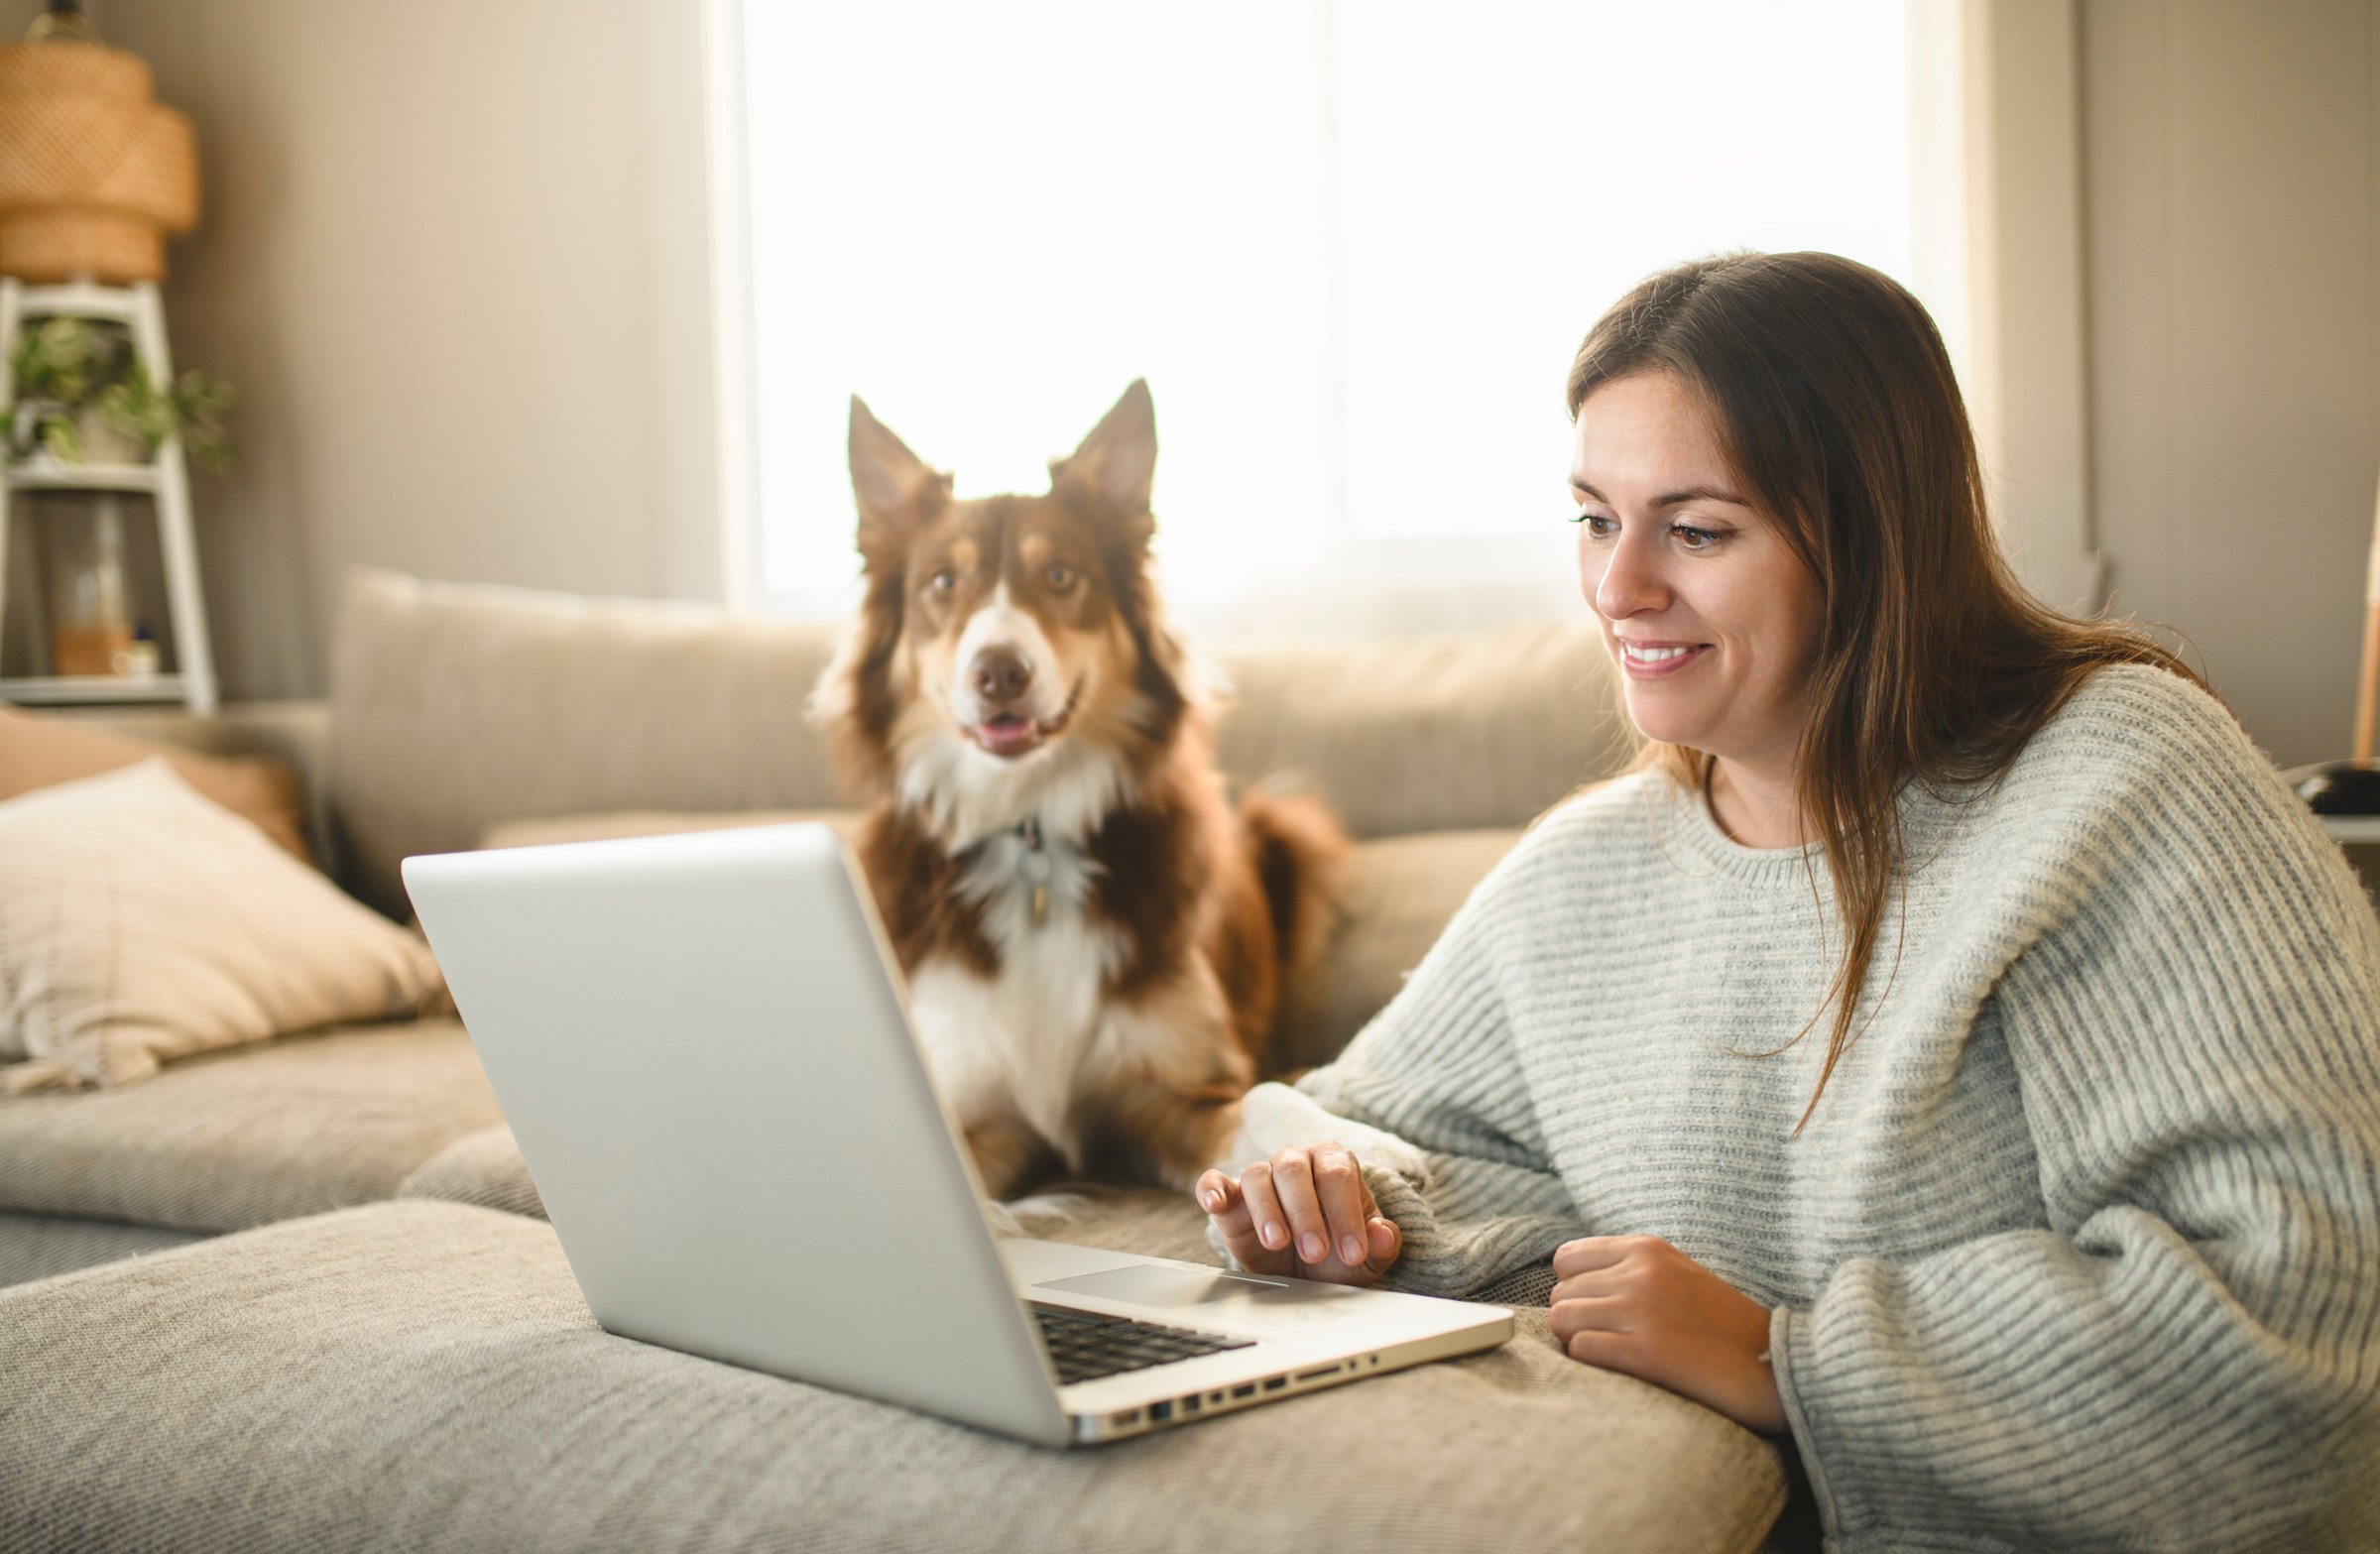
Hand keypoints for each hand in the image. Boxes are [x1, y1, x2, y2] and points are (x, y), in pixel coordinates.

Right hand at [1196, 1143, 1402, 1285]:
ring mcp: (1261, 1175)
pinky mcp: (1231, 1196)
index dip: (1346, 1213)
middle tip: (1316, 1252)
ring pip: (1258, 1176)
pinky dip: (1211, 1189)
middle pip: (1294, 1171)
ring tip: (1277, 1242)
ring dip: (1267, 1210)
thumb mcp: (1367, 1256)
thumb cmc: (1338, 1255)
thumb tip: (1383, 1234)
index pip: (1338, 1175)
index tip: (1354, 1252)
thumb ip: (1382, 1243)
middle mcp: (1296, 1161)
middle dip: (1306, 1213)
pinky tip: (1214, 1204)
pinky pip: (1214, 1181)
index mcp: (1334, 1163)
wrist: (1305, 1272)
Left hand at [1549, 1235, 1784, 1435]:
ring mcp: (1643, 1310)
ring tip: (1614, 1354)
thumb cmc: (1723, 1328)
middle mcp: (1641, 1273)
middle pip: (1561, 1293)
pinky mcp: (1646, 1351)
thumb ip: (1630, 1269)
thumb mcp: (1678, 1275)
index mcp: (1648, 1249)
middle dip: (1576, 1320)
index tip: (1597, 1310)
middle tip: (1609, 1340)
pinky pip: (1581, 1349)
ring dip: (1578, 1341)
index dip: (1574, 1288)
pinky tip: (1623, 1368)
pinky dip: (1592, 1363)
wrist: (1775, 1368)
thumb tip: (1569, 1283)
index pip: (1566, 1257)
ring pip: (1562, 1318)